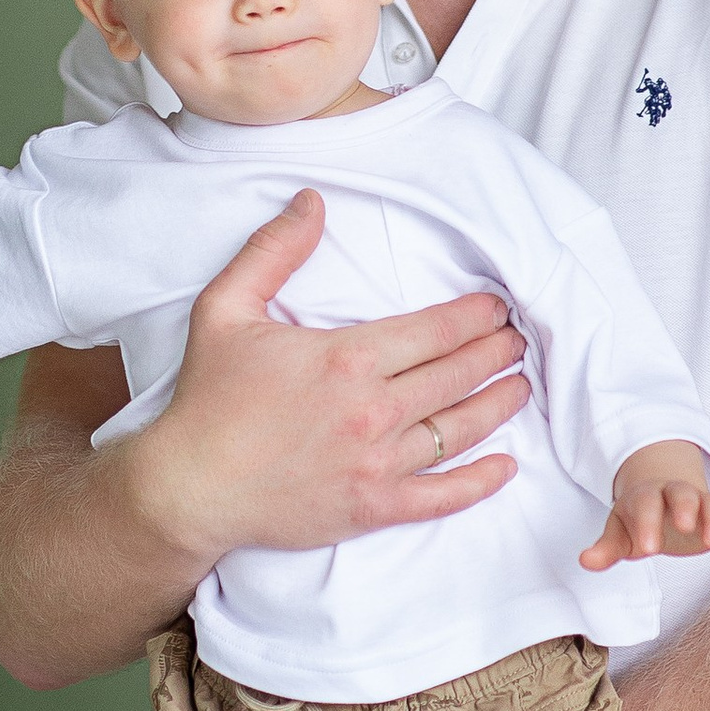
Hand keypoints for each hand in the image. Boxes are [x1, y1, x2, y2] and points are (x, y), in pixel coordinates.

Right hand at [122, 192, 531, 574]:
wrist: (189, 487)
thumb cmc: (207, 399)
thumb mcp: (224, 309)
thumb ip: (272, 252)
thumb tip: (311, 202)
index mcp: (348, 358)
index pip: (437, 330)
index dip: (475, 316)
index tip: (497, 306)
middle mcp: (374, 410)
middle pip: (459, 374)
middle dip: (497, 352)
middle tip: (518, 340)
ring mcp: (378, 463)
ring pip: (461, 429)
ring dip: (499, 404)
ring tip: (521, 385)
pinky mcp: (373, 508)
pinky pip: (442, 496)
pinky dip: (480, 481)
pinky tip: (505, 465)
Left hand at [579, 445, 709, 574]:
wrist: (663, 498)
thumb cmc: (638, 519)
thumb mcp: (619, 532)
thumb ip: (605, 548)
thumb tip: (585, 561)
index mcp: (646, 496)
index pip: (646, 503)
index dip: (647, 523)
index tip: (648, 548)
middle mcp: (675, 495)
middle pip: (682, 493)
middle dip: (685, 507)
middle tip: (684, 527)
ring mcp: (701, 505)